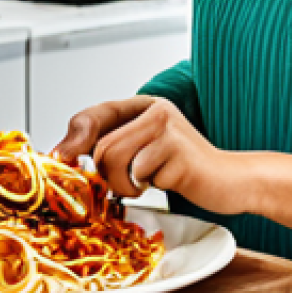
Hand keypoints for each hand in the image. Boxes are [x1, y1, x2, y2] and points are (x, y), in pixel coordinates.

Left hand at [57, 96, 250, 214]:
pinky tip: (170, 180)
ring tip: (148, 182)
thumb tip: (66, 154)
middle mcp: (155, 109)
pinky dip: (150, 187)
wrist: (230, 180)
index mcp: (144, 106)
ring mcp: (168, 127)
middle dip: (110, 174)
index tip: (61, 158)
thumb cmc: (183, 168)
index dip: (74, 139)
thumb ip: (112, 146)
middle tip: (131, 181)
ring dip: (126, 184)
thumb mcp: (144, 151)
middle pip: (102, 146)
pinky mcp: (178, 150)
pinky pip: (141, 174)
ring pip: (116, 159)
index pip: (94, 115)